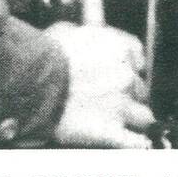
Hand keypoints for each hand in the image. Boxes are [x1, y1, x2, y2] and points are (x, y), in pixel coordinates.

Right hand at [48, 22, 153, 148]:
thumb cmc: (44, 55)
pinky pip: (136, 143)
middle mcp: (127, 76)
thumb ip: (83, 33)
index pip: (139, 60)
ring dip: (134, 121)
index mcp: (120, 50)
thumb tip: (82, 34)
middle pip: (140, 90)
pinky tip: (139, 145)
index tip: (123, 76)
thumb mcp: (65, 31)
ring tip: (123, 125)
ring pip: (143, 117)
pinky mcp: (110, 131)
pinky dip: (138, 145)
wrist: (33, 82)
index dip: (131, 70)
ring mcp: (121, 105)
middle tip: (112, 102)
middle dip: (129, 96)